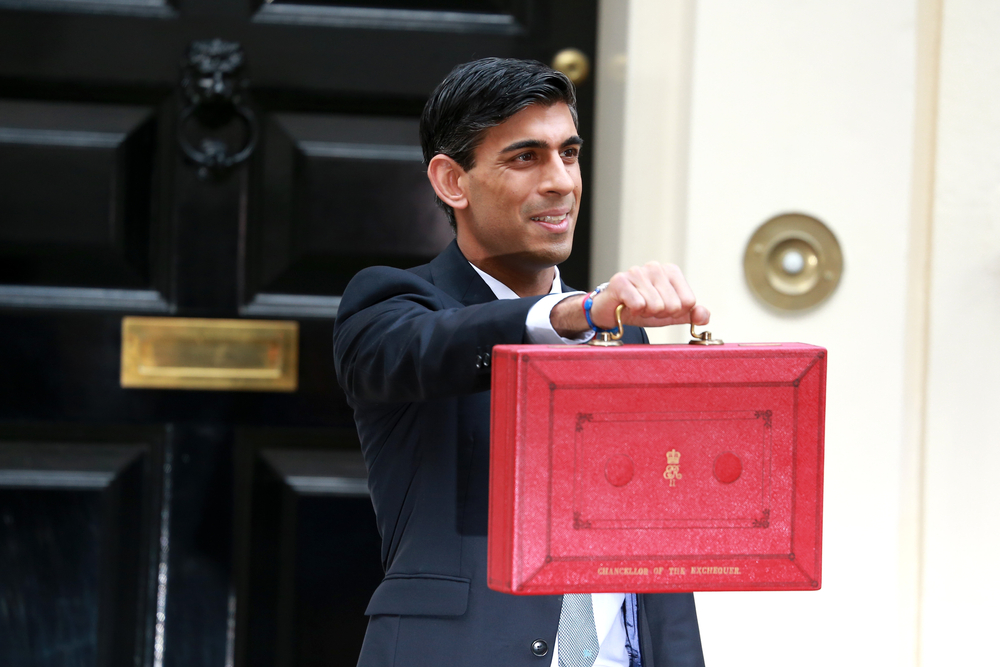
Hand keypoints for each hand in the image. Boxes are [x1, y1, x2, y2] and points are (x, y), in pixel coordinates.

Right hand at [551, 262, 709, 336]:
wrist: (611, 311)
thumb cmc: (642, 309)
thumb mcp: (670, 314)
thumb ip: (690, 314)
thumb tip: (704, 316)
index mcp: (671, 271)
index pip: (689, 302)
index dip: (675, 313)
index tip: (661, 309)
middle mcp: (655, 267)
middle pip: (673, 305)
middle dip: (659, 314)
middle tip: (646, 309)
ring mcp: (637, 272)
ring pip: (656, 306)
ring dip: (645, 313)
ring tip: (636, 307)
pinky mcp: (621, 281)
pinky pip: (638, 304)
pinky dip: (633, 311)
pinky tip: (626, 305)